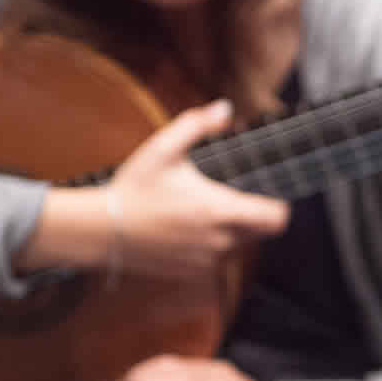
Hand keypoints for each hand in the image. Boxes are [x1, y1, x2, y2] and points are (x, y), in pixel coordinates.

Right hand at [106, 99, 289, 284]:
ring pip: (240, 246)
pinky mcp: (193, 272)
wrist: (103, 230)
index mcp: (218, 210)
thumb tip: (225, 108)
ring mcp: (206, 260)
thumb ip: (197, 124)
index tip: (266, 192)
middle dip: (256, 215)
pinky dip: (214, 245)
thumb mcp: (163, 148)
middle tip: (234, 196)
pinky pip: (218, 259)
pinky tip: (191, 228)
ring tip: (207, 210)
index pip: (276, 218)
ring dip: (235, 231)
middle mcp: (218, 241)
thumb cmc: (135, 187)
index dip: (278, 205)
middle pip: (262, 232)